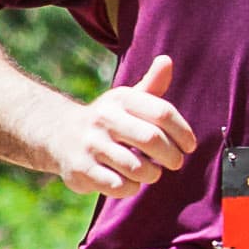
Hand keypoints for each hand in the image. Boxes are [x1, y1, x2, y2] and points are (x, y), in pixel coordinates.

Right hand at [51, 54, 196, 193]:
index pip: (163, 113)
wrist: (58, 134)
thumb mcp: (127, 99)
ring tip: (150, 171)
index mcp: (121, 99)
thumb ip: (152, 84)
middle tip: (175, 162)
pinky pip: (121, 186)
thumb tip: (166, 61)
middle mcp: (104, 118)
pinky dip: (132, 187)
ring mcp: (91, 144)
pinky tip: (129, 181)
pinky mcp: (82, 170)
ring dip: (152, 174)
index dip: (183, 132)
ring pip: (139, 168)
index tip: (190, 145)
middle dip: (172, 156)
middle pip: (153, 140)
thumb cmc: (108, 119)